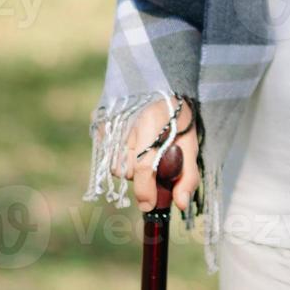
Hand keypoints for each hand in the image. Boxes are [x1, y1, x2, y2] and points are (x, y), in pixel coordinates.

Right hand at [109, 98, 198, 213]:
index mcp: (152, 124)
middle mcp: (126, 123)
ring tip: (142, 152)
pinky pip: (104, 154)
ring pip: (114, 166)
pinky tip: (130, 144)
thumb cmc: (178, 117)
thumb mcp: (190, 144)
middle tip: (153, 163)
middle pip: (127, 170)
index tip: (149, 205)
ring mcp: (109, 122)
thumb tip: (180, 204)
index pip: (143, 166)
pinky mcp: (98, 123)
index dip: (146, 190)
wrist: (161, 84)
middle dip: (141, 176)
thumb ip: (187, 175)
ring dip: (128, 167)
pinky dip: (117, 156)